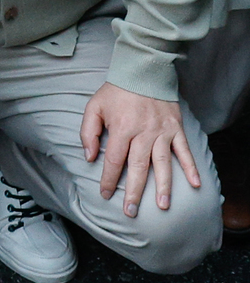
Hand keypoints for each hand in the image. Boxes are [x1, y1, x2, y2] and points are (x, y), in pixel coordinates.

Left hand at [81, 83, 201, 215]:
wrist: (143, 70)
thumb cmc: (116, 91)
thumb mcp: (94, 107)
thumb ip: (88, 132)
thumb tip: (90, 157)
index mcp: (121, 128)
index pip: (113, 160)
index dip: (108, 179)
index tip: (105, 194)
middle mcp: (143, 132)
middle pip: (137, 167)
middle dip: (134, 191)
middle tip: (131, 211)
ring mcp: (162, 132)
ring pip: (162, 164)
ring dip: (163, 186)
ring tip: (162, 206)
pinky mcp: (176, 129)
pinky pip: (184, 151)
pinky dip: (190, 167)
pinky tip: (195, 183)